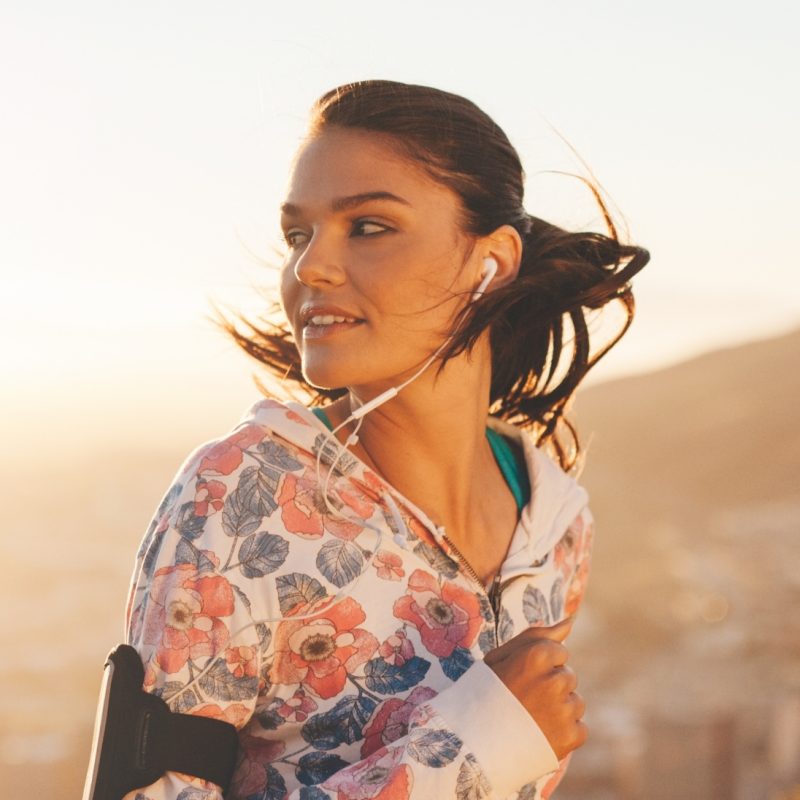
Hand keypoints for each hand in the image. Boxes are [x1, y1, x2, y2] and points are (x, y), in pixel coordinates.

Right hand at [484, 617, 586, 759]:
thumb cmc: (484, 695)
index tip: (522, 679)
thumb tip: (570, 621)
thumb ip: (536, 636)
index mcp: (536, 655)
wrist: (473, 747)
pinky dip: (563, 732)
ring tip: (531, 719)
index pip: (559, 651)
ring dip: (559, 709)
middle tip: (524, 701)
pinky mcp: (571, 736)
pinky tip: (539, 734)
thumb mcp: (501, 658)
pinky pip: (579, 727)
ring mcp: (564, 709)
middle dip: (551, 685)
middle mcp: (554, 680)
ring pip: (575, 701)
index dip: (539, 665)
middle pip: (568, 675)